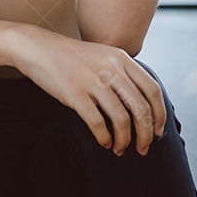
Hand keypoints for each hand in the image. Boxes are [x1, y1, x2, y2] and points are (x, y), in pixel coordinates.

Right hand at [10, 26, 166, 156]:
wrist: (37, 47)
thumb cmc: (69, 56)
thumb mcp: (102, 55)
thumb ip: (121, 72)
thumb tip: (140, 104)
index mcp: (121, 58)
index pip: (152, 90)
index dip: (159, 114)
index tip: (158, 131)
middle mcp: (110, 68)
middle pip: (140, 108)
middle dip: (145, 134)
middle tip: (142, 148)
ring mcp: (92, 80)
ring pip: (121, 119)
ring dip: (124, 140)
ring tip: (119, 148)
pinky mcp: (75, 93)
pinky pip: (97, 123)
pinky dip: (104, 138)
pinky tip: (103, 142)